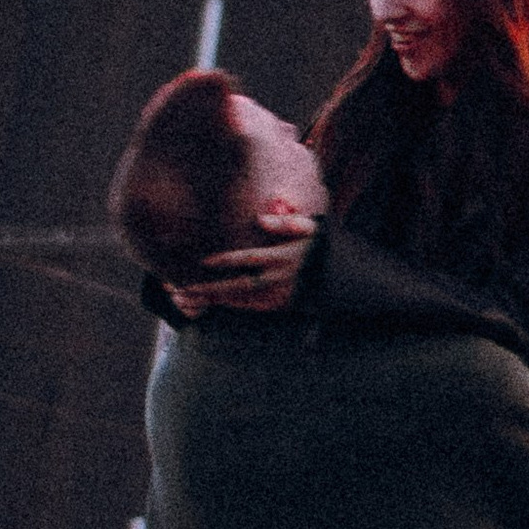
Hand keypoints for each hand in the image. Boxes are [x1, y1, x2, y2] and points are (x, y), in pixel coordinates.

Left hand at [166, 211, 316, 318]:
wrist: (344, 278)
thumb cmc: (322, 247)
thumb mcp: (311, 227)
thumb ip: (286, 222)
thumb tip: (260, 220)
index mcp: (282, 258)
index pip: (248, 259)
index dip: (226, 261)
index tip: (204, 262)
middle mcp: (278, 280)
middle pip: (238, 287)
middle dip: (210, 290)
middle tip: (184, 290)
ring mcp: (279, 297)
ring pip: (241, 301)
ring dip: (214, 300)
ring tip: (188, 298)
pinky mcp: (280, 307)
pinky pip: (250, 307)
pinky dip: (231, 305)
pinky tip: (214, 301)